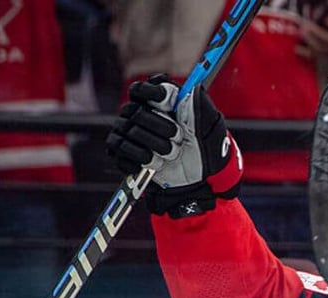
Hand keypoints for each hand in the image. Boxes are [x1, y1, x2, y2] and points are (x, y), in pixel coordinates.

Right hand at [106, 74, 242, 217]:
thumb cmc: (204, 150)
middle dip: (162, 128)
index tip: (168, 103)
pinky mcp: (122, 151)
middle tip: (179, 138)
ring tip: (173, 154)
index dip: (152, 94)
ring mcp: (129, 132)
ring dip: (156, 146)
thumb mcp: (208, 125)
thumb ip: (197, 103)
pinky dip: (141, 158)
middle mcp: (141, 114)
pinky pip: (119, 147)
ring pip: (128, 129)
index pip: (141, 89)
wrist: (198, 180)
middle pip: (134, 110)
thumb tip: (189, 86)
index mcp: (161, 102)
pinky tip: (157, 163)